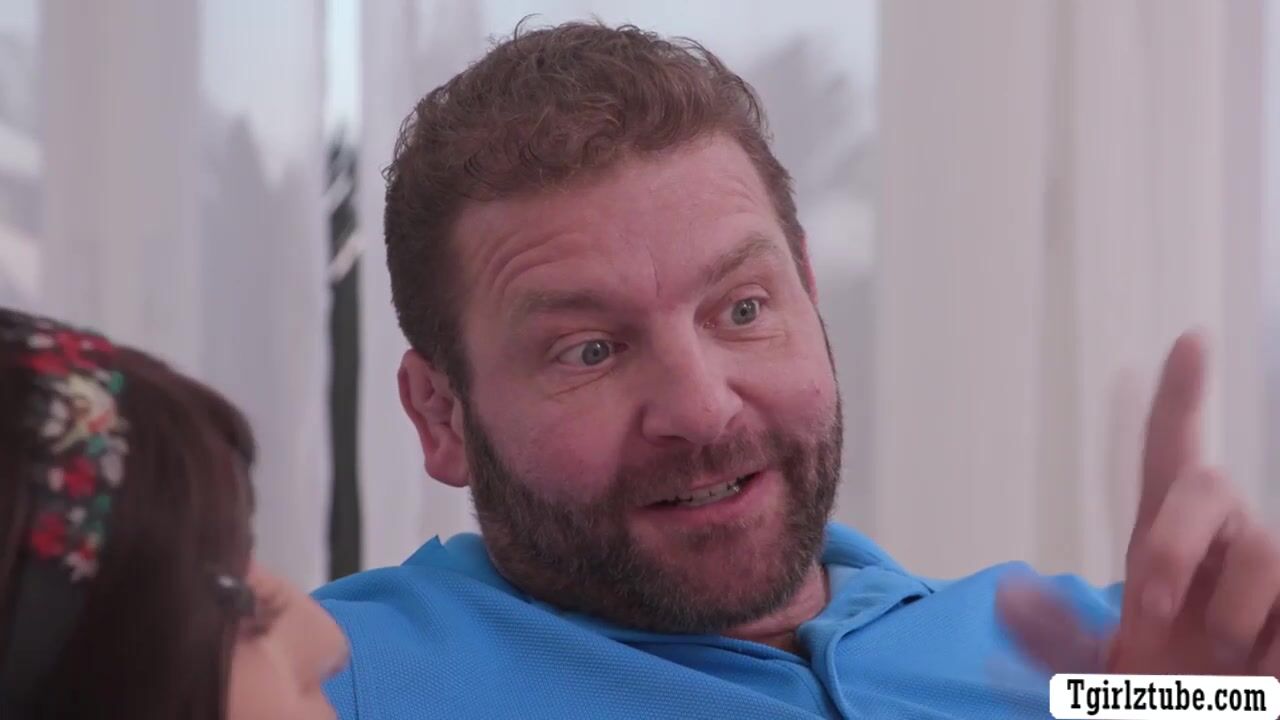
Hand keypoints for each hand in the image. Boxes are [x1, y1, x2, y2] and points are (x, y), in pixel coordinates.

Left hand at [998, 331, 1279, 675]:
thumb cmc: (1162, 692)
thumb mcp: (1096, 673)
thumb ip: (1054, 637)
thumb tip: (1006, 592)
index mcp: (1165, 540)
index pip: (1172, 450)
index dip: (1182, 396)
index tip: (1190, 340)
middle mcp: (1224, 539)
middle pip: (1208, 484)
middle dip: (1173, 547)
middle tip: (1153, 615)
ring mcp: (1273, 569)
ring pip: (1266, 553)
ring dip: (1232, 621)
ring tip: (1225, 667)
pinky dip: (1273, 654)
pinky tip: (1262, 677)